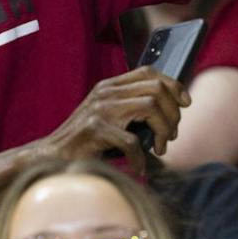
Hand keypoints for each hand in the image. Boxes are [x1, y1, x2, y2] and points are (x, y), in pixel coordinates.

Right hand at [43, 67, 191, 173]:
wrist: (52, 157)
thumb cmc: (87, 142)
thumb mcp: (110, 117)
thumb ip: (132, 108)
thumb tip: (172, 112)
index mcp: (110, 86)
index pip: (149, 71)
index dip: (173, 84)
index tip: (186, 102)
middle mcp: (106, 92)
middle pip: (156, 89)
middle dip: (172, 113)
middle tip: (171, 135)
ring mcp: (100, 108)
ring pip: (151, 107)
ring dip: (163, 131)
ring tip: (160, 148)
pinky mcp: (94, 129)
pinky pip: (132, 141)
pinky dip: (141, 157)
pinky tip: (139, 167)